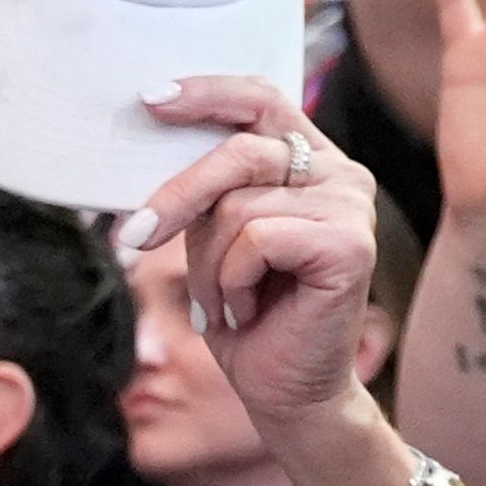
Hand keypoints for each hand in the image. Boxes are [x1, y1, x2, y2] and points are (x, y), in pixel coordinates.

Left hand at [126, 77, 387, 430]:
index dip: (208, 93)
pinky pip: (257, 238)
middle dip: (177, 197)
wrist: (286, 393)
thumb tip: (154, 137)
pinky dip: (233, 281)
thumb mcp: (216, 237)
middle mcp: (342, 175)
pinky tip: (251, 311)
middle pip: (240, 150)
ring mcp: (352, 207)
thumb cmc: (247, 316)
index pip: (262, 99)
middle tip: (132, 238)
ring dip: (211, 263)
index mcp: (313, 162)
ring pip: (239, 203)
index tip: (149, 99)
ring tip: (227, 300)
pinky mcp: (351, 245)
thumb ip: (210, 190)